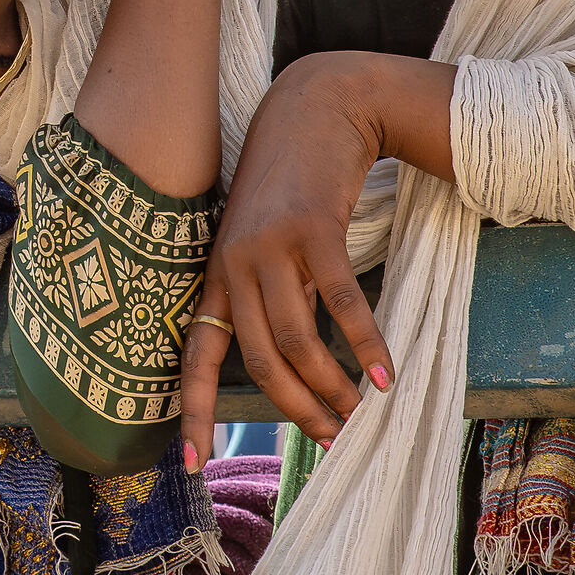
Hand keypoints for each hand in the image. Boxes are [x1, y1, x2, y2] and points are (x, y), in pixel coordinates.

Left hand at [179, 54, 400, 469]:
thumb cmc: (291, 184)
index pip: (194, 357)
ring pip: (297, 341)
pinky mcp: (313, 230)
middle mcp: (234, 265)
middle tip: (329, 440)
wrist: (315, 108)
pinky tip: (383, 374)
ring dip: (330, 386)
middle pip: (260, 361)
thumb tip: (294, 363)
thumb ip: (267, 294)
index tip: (192, 466)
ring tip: (358, 411)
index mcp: (216, 276)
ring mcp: (271, 247)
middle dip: (295, 409)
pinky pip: (340, 304)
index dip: (191, 413)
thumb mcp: (261, 239)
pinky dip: (365, 345)